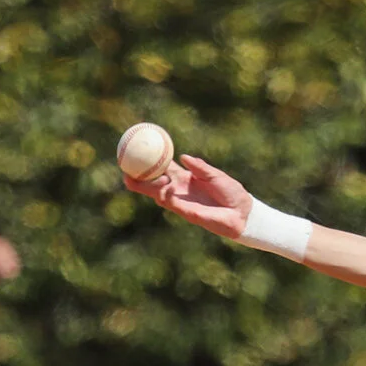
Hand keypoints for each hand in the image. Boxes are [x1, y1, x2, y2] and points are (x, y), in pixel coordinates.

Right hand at [126, 155, 250, 239]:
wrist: (241, 213)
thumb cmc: (231, 192)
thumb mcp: (215, 175)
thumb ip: (200, 167)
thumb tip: (183, 156)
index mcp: (186, 177)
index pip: (163, 168)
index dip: (151, 161)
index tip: (138, 152)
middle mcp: (179, 189)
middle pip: (153, 181)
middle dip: (138, 176)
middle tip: (124, 168)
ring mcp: (180, 200)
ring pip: (156, 192)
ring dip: (144, 186)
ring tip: (129, 178)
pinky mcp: (185, 212)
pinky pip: (169, 202)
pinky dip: (162, 194)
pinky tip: (157, 187)